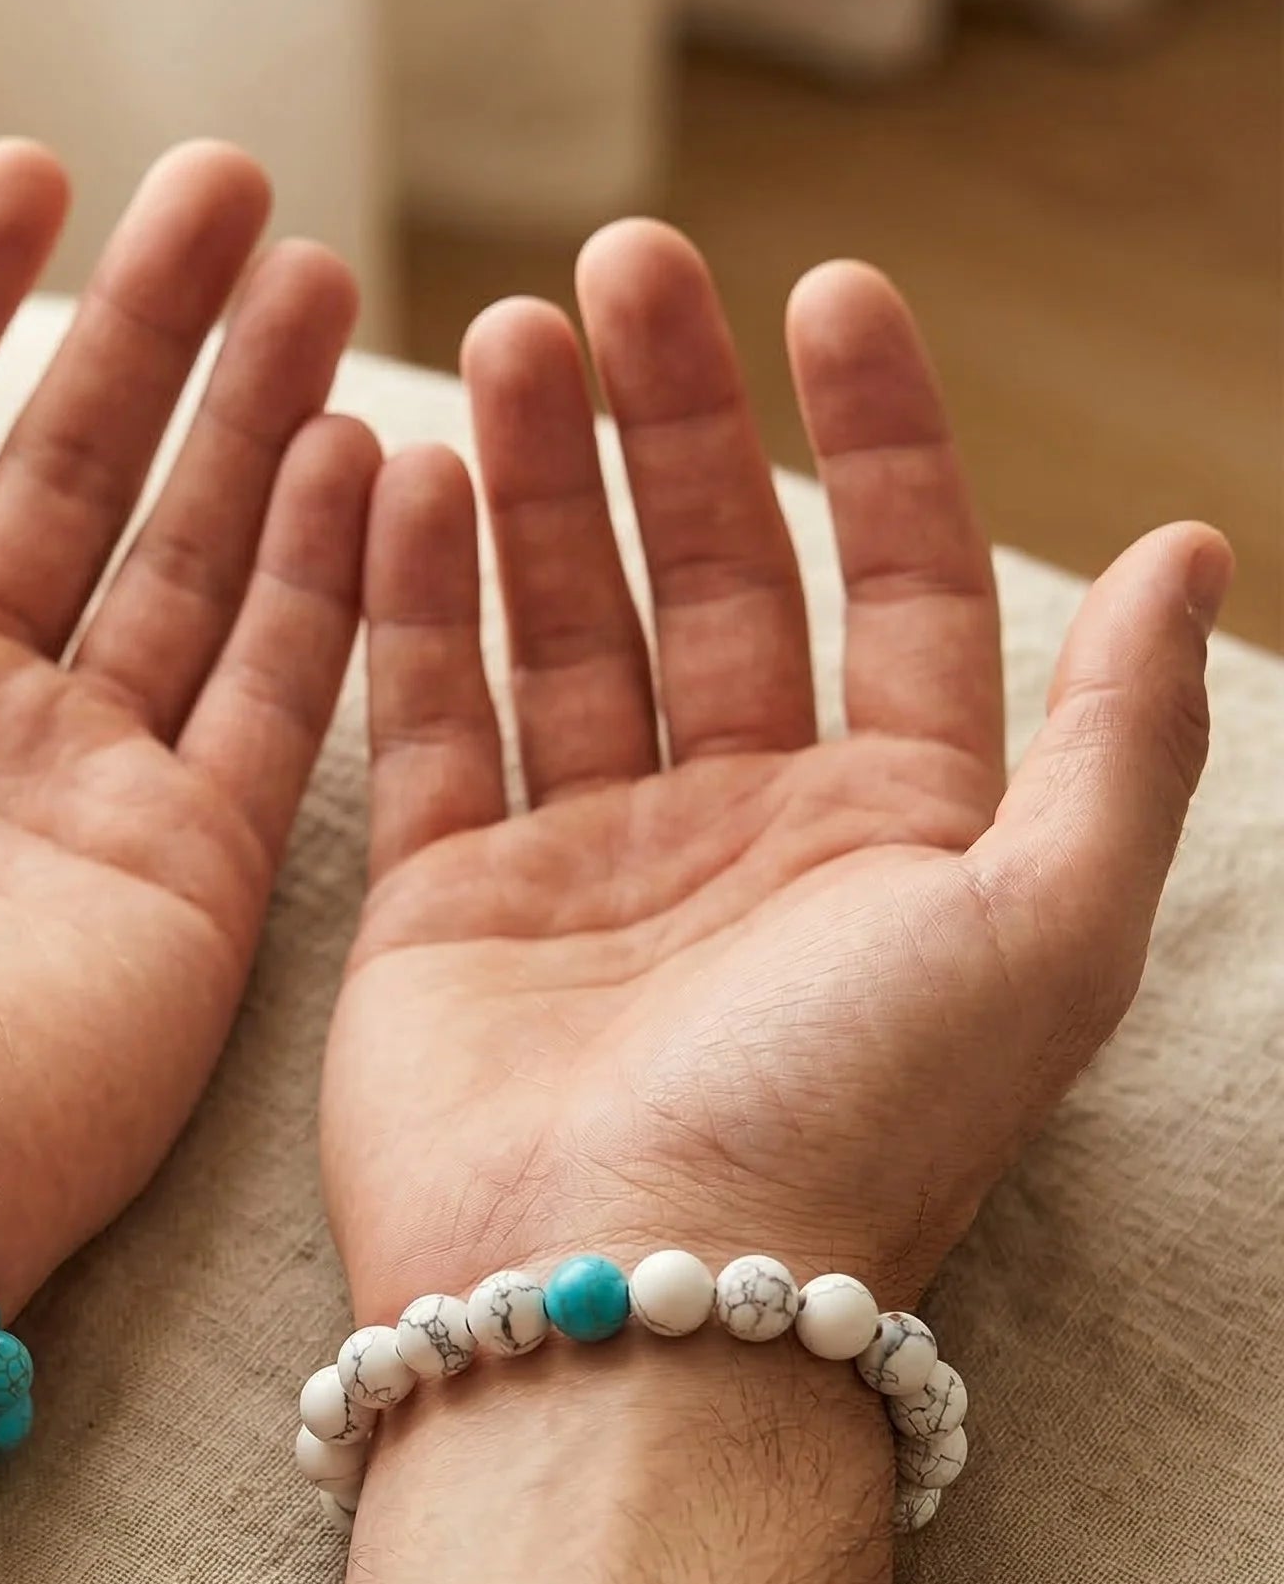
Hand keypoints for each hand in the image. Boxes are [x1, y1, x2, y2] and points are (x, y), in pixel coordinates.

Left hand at [0, 139, 377, 1312]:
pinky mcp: (196, 872)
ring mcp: (87, 787)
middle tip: (228, 191)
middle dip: (151, 332)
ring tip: (310, 281)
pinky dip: (324, 581)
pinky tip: (363, 457)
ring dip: (253, 424)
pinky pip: (280, 697)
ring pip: (192, 565)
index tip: (35, 174)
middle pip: (74, 478)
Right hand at [323, 222, 1227, 1314]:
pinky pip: (430, 724)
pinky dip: (415, 605)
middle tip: (616, 271)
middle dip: (669, 422)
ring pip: (559, 626)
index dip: (874, 435)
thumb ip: (1117, 740)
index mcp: (891, 836)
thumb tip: (1185, 546)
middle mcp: (738, 838)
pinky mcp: (443, 906)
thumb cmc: (840, 1130)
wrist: (618, 1312)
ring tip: (501, 341)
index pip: (895, 587)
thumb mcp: (1042, 929)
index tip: (825, 290)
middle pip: (706, 579)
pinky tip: (398, 484)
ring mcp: (582, 866)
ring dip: (533, 483)